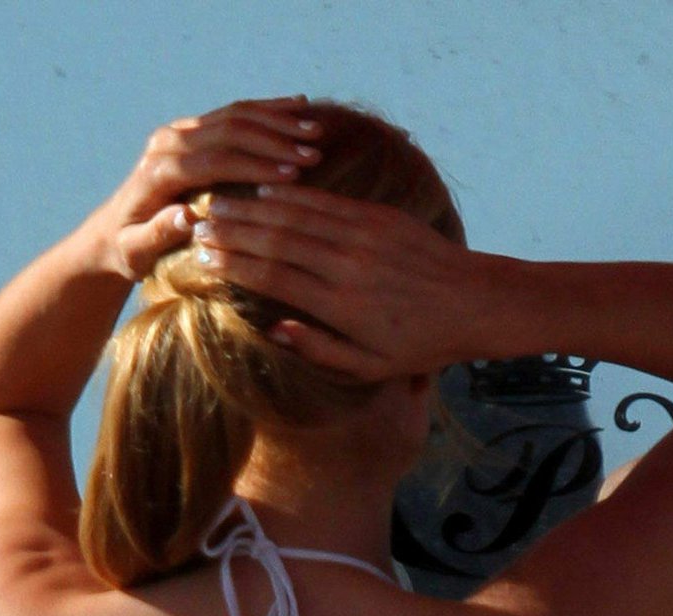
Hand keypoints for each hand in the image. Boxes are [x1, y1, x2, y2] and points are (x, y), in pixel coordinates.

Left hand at [94, 97, 324, 282]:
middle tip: (314, 151)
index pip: (214, 160)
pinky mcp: (191, 131)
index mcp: (159, 172)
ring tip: (315, 131)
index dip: (255, 165)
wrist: (112, 231)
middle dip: (274, 139)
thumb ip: (157, 235)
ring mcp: (180, 132)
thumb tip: (187, 217)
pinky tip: (299, 108)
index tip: (294, 175)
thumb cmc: (128, 252)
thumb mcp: (135, 252)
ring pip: (233, 116)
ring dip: (277, 121)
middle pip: (227, 130)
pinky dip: (268, 110)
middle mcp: (168, 144)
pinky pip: (234, 114)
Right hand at [189, 184, 488, 379]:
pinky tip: (264, 194)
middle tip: (197, 226)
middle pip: (275, 240)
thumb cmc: (421, 345)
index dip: (234, 265)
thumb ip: (320, 350)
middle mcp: (348, 266)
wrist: (475, 304)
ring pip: (295, 215)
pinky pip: (325, 202)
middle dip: (232, 231)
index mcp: (343, 307)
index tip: (204, 259)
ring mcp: (364, 237)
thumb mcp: (372, 366)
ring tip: (219, 206)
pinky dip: (290, 196)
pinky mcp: (378, 217)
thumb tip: (273, 329)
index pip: (273, 277)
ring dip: (252, 209)